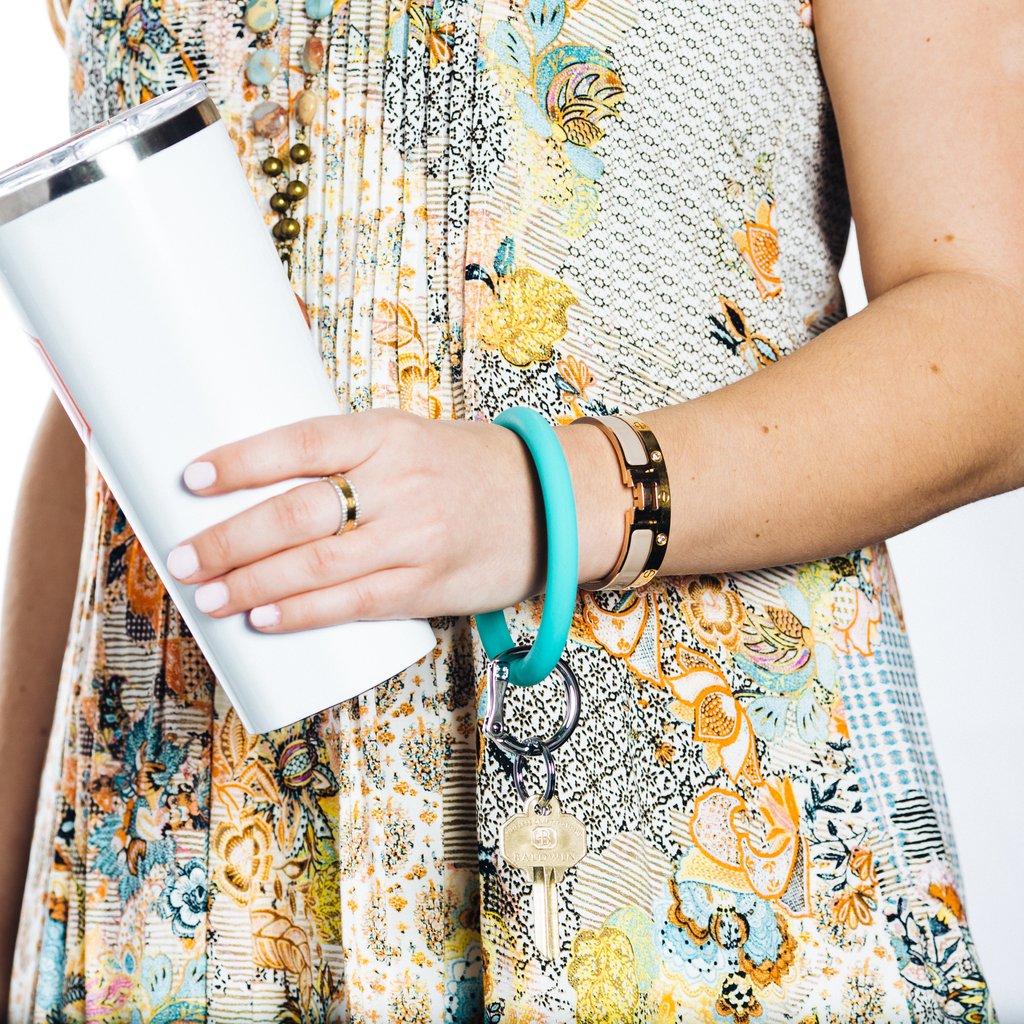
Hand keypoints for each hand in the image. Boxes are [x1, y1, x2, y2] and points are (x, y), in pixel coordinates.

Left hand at [165, 409, 625, 632]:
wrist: (551, 502)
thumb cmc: (470, 468)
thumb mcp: (412, 439)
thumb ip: (350, 459)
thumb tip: (266, 488)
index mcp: (390, 434)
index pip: (304, 442)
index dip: (243, 460)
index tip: (192, 477)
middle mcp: (401, 484)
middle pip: (298, 513)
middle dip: (230, 539)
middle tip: (183, 556)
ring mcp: (415, 539)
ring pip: (317, 565)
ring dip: (252, 584)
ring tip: (208, 593)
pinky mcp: (428, 586)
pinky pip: (355, 605)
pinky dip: (304, 615)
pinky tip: (265, 619)